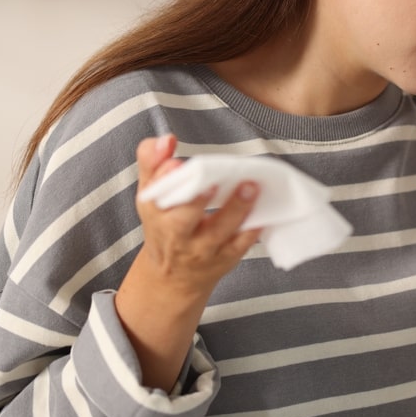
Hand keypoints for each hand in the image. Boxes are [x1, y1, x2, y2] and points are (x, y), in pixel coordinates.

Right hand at [116, 134, 261, 389]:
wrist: (172, 277)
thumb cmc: (164, 223)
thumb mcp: (151, 195)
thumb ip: (153, 162)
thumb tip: (165, 139)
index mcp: (155, 213)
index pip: (154, 194)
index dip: (163, 176)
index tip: (176, 163)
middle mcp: (175, 234)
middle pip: (183, 219)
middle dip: (197, 200)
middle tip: (214, 181)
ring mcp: (201, 249)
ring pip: (218, 231)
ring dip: (235, 209)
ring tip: (249, 186)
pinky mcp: (224, 258)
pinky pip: (240, 245)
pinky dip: (252, 229)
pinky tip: (264, 211)